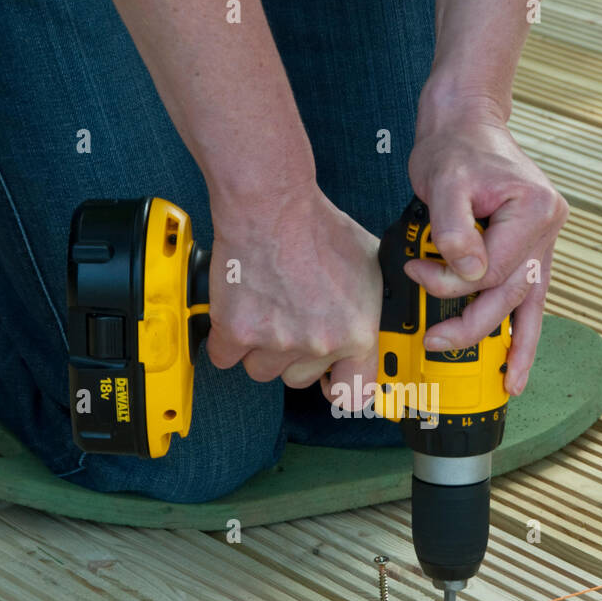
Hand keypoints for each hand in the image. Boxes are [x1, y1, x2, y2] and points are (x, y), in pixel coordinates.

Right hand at [205, 179, 380, 406]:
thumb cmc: (318, 229)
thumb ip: (371, 308)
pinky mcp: (237, 332)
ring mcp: (277, 341)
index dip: (340, 388)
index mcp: (357, 333)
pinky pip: (225, 357)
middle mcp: (319, 343)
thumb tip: (376, 326)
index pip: (355, 393)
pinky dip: (226, 340)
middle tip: (290, 318)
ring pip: (262, 370)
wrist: (272, 207)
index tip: (331, 382)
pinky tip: (237, 314)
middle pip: (299, 378)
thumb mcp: (369, 268)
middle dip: (293, 355)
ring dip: (260, 348)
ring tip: (265, 310)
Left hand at [407, 102, 567, 395]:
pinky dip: (521, 332)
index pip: (493, 269)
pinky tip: (516, 366)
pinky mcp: (528, 251)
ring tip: (506, 384)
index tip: (417, 272)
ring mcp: (541, 243)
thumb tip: (466, 273)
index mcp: (534, 210)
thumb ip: (454, 228)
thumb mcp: (444, 179)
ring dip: (515, 346)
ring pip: (527, 305)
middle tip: (434, 342)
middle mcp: (546, 229)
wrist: (465, 123)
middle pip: (511, 293)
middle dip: (473, 324)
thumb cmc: (454, 146)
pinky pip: (527, 299)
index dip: (451, 282)